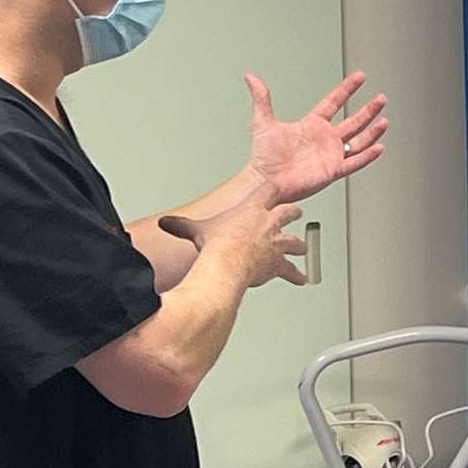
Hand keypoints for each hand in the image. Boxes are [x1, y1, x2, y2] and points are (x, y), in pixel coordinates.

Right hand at [158, 193, 307, 286]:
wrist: (228, 263)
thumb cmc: (216, 245)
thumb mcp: (197, 230)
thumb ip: (181, 225)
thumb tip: (164, 223)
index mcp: (252, 209)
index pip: (268, 191)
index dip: (271, 190)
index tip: (273, 189)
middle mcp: (269, 223)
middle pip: (289, 212)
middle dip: (293, 212)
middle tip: (296, 212)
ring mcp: (276, 243)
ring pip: (294, 241)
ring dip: (298, 245)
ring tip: (302, 247)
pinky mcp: (278, 263)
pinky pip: (291, 269)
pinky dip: (296, 275)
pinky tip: (301, 278)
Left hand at [246, 72, 387, 202]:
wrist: (266, 182)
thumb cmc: (263, 158)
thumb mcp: (263, 122)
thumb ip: (261, 98)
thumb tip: (251, 77)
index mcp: (311, 125)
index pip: (334, 102)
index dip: (347, 89)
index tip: (360, 77)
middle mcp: (324, 139)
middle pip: (353, 121)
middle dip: (368, 110)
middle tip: (381, 98)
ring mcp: (331, 155)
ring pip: (358, 141)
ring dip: (372, 131)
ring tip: (383, 121)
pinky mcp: (333, 171)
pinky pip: (355, 162)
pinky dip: (367, 156)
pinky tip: (379, 147)